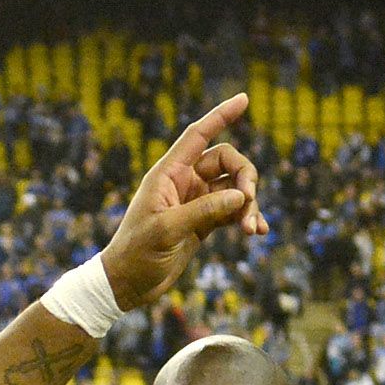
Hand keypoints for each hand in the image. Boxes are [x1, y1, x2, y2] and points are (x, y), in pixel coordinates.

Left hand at [102, 93, 268, 310]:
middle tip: (249, 201)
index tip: (244, 99)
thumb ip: (203, 211)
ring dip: (249, 204)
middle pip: (227, 161)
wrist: (127, 285)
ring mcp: (195, 202)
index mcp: (168, 175)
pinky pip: (233, 210)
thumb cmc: (136, 254)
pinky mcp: (203, 222)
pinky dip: (246, 217)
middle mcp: (183, 183)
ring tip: (252, 229)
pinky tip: (257, 231)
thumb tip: (240, 195)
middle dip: (245, 176)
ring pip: (234, 187)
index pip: (198, 135)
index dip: (220, 116)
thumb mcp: (166, 231)